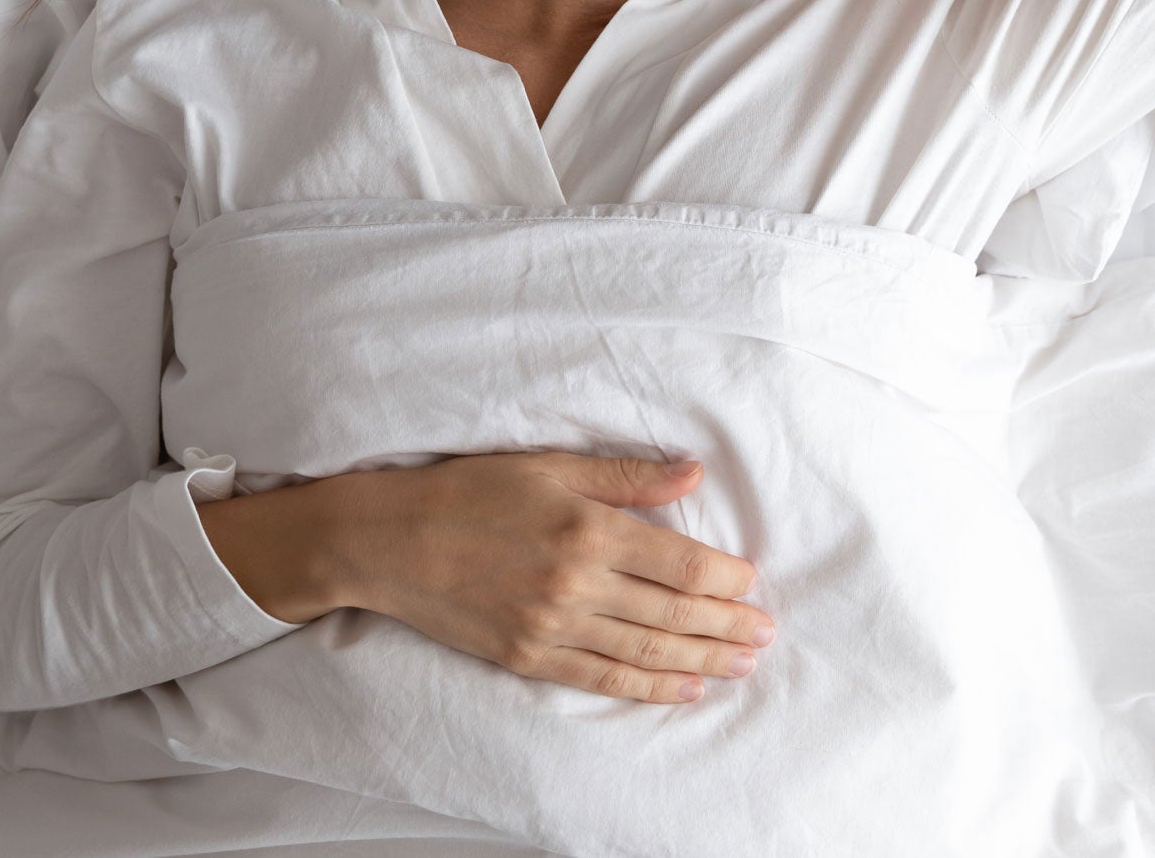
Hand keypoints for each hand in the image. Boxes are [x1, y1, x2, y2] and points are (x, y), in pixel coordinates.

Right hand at [202, 451, 775, 703]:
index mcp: (588, 529)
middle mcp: (576, 584)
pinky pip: (602, 678)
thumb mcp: (550, 466)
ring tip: (742, 664)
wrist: (388, 541)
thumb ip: (627, 477)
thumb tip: (694, 476)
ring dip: (701, 660)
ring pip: (645, 650)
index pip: (680, 563)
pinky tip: (684, 688)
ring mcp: (551, 627)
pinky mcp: (528, 657)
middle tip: (766, 634)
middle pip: (672, 612)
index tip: (752, 584)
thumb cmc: (469, 490)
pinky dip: (648, 686)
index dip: (724, 578)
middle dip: (725, 625)